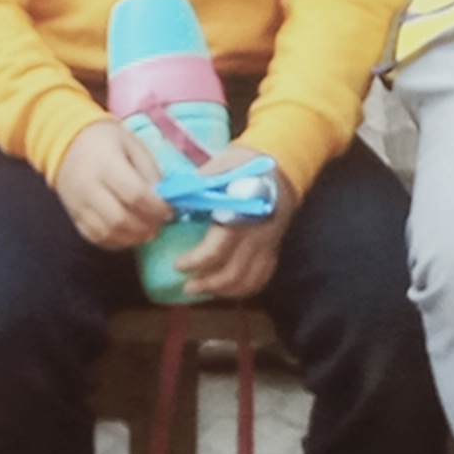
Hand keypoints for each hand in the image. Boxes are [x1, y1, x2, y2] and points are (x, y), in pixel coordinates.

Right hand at [53, 119, 175, 250]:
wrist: (66, 143)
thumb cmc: (105, 141)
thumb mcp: (132, 144)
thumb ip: (150, 170)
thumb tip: (165, 197)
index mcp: (106, 165)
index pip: (135, 194)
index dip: (156, 207)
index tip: (170, 211)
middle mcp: (89, 188)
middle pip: (120, 219)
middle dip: (146, 226)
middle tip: (160, 224)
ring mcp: (79, 205)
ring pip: (108, 233)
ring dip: (133, 237)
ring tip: (148, 231)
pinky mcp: (74, 216)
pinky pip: (95, 237)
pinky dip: (116, 241)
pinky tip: (130, 235)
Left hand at [167, 151, 290, 297]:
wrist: (283, 166)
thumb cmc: (248, 164)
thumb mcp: (224, 163)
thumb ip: (201, 181)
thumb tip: (170, 198)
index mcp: (242, 214)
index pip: (217, 249)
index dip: (195, 262)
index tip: (177, 265)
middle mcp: (257, 234)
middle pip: (232, 272)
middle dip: (206, 283)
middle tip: (186, 287)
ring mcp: (268, 244)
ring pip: (248, 279)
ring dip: (223, 290)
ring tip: (203, 289)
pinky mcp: (274, 248)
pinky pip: (263, 276)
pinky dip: (245, 288)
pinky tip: (227, 288)